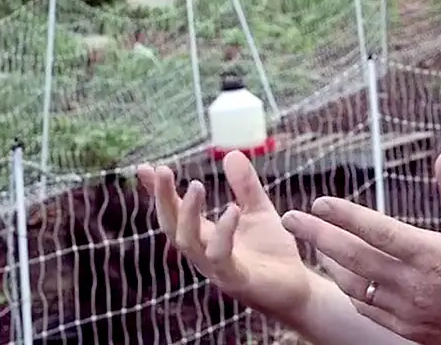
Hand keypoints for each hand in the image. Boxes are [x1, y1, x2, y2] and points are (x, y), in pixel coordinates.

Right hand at [136, 151, 314, 325]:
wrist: (298, 289)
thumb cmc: (272, 253)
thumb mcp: (258, 211)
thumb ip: (245, 186)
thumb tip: (230, 153)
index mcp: (204, 236)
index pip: (173, 211)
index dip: (157, 191)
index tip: (142, 168)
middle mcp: (203, 252)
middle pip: (171, 226)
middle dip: (162, 198)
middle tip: (161, 170)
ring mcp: (216, 268)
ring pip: (188, 242)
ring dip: (187, 213)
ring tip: (196, 184)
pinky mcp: (236, 280)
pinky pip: (220, 256)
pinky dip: (223, 232)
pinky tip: (232, 209)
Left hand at [279, 152, 440, 344]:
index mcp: (433, 255)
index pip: (377, 230)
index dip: (345, 214)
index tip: (320, 201)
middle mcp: (413, 285)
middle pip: (353, 257)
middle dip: (317, 235)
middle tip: (291, 218)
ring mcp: (407, 311)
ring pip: (353, 284)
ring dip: (328, 261)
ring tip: (311, 240)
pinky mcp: (406, 329)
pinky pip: (365, 308)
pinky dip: (347, 289)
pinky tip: (339, 273)